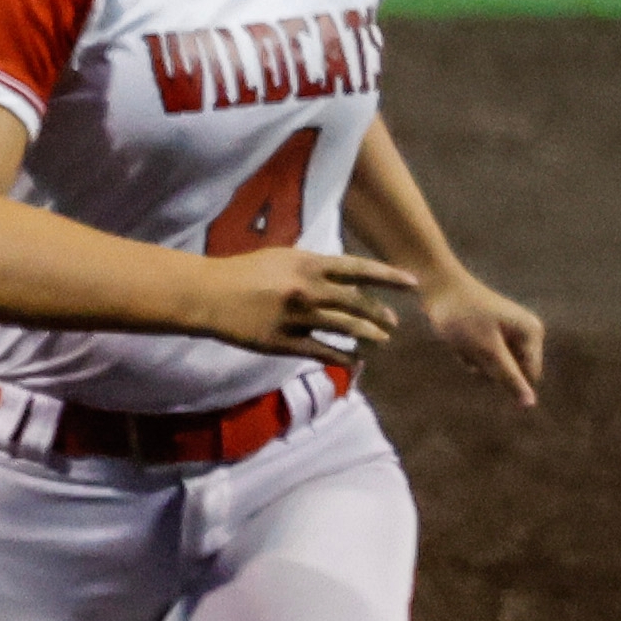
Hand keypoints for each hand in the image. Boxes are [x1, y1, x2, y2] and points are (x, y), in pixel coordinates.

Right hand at [197, 247, 413, 362]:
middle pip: (357, 303)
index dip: (389, 277)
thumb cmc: (244, 272)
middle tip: (394, 322)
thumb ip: (316, 268)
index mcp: (307, 263)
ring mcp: (297, 317)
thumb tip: (350, 281)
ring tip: (383, 341)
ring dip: (369, 336)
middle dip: (381, 314)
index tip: (413, 283)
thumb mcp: (283, 258)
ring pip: (345, 329)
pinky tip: (356, 361)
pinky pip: (323, 352)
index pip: (358, 269)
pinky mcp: (285, 342)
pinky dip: (344, 357)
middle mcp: (307, 289)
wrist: (207, 294)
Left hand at [415, 266, 547, 405]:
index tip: (481, 356)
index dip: (504, 376)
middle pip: (512, 372)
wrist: (437, 286)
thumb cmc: (463, 317)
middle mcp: (526, 332)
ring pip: (496, 367)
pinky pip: (485, 357)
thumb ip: (511, 378)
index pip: (528, 376)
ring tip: (462, 342)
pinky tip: (459, 339)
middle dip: (488, 368)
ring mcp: (510, 332)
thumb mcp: (487, 351)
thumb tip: (530, 404)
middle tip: (470, 346)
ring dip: (476, 362)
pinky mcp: (493, 333)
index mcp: (533, 333)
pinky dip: (469, 354)